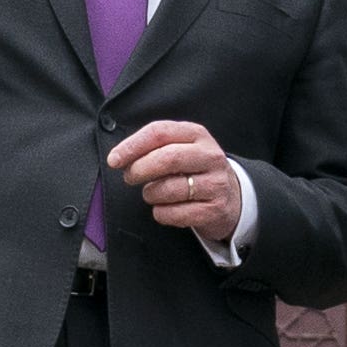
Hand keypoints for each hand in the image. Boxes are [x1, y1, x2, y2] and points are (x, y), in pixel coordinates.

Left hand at [109, 120, 242, 241]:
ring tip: (151, 193)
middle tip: (129, 178)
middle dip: (140, 169)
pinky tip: (164, 208)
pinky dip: (161, 213)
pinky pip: (176, 214)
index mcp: (197, 134)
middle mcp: (210, 156)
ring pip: (170, 189)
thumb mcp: (181, 148)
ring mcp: (215, 183)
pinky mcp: (215, 209)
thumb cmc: (194, 169)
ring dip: (150, 194)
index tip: (114, 159)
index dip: (132, 145)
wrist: (232, 196)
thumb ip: (154, 147)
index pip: (160, 132)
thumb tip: (120, 158)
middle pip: (167, 158)